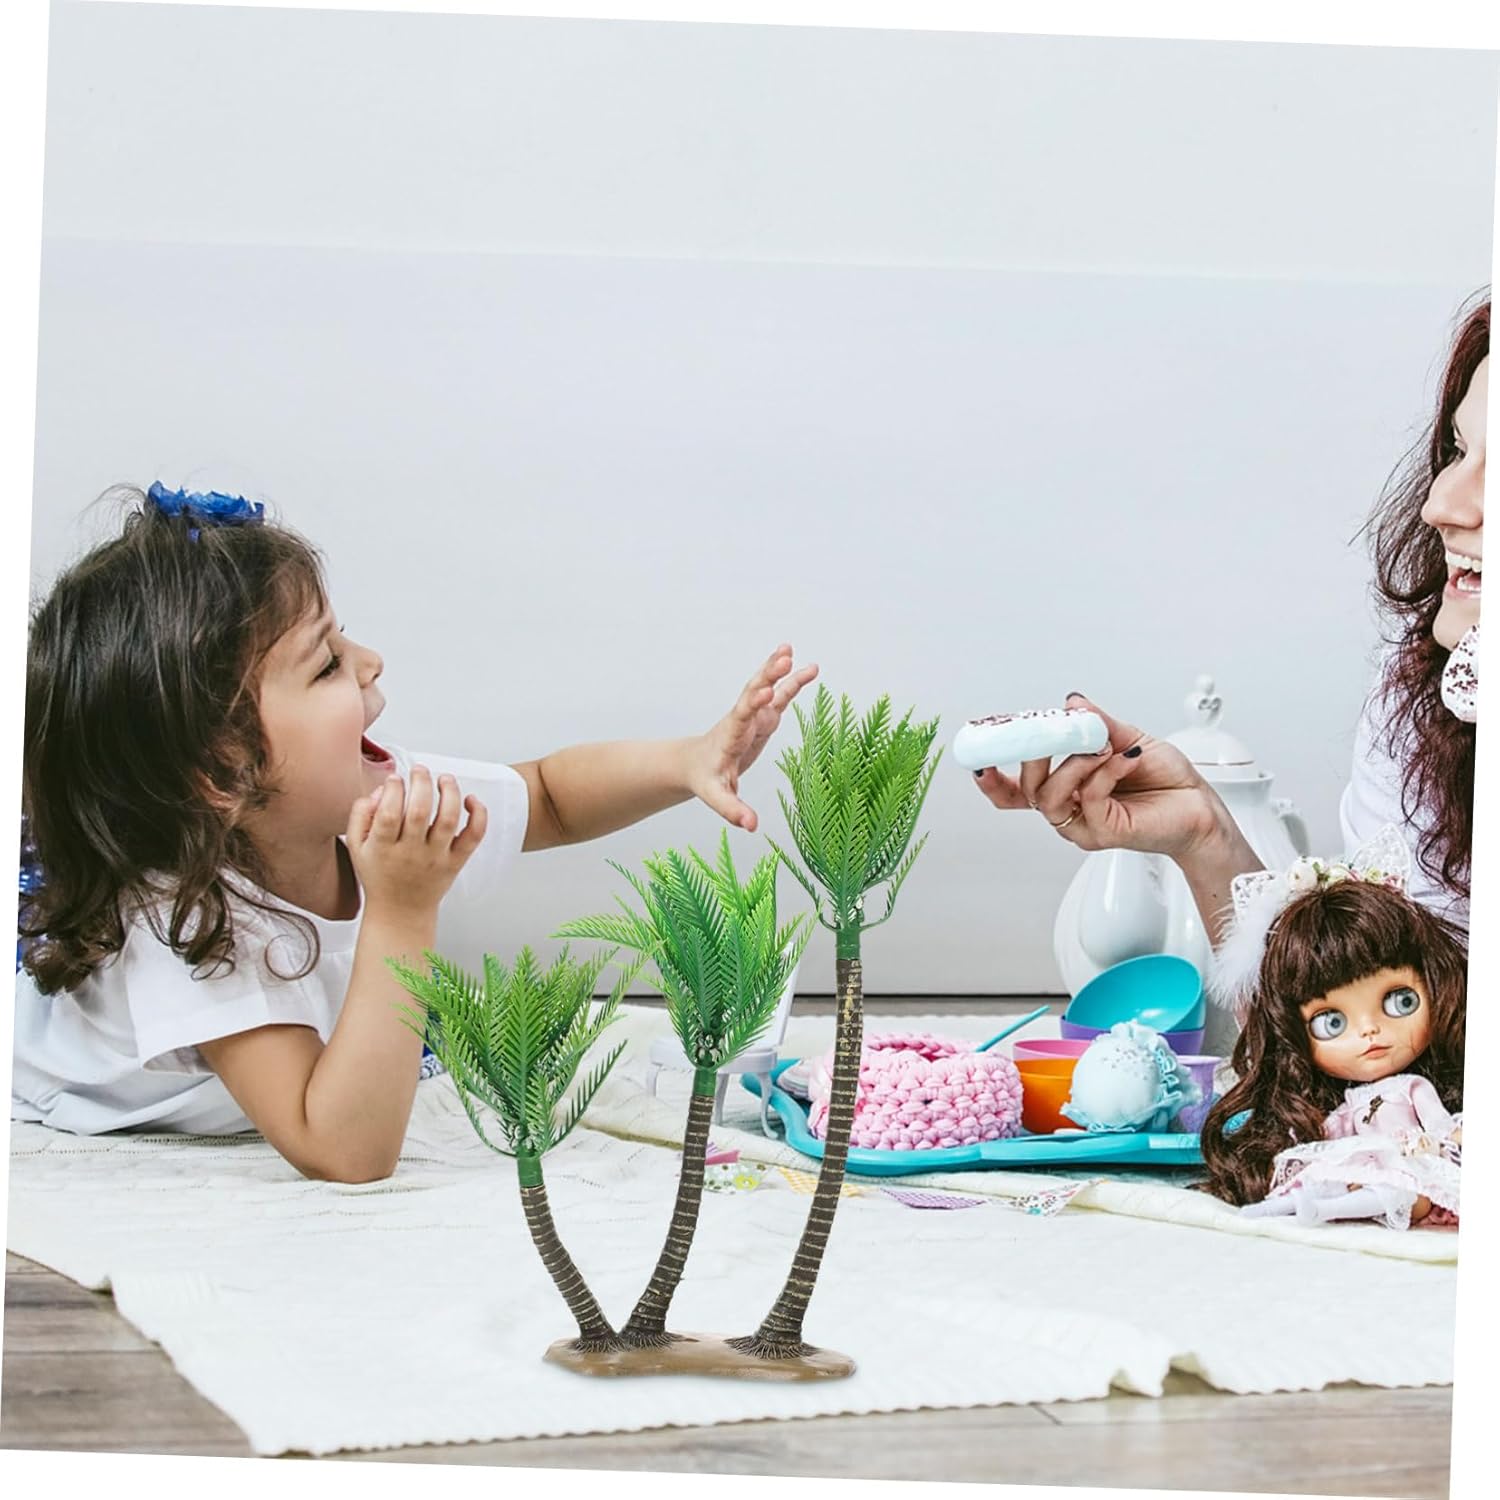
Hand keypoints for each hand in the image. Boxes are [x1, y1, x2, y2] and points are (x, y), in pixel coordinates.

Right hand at [345, 767, 487, 917]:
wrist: (400, 912)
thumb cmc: (379, 875)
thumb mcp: (356, 847)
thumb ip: (360, 815)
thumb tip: (380, 791)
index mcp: (382, 848)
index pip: (388, 813)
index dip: (392, 789)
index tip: (394, 779)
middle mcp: (410, 853)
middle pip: (419, 811)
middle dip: (420, 782)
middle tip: (419, 770)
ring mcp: (436, 858)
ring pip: (448, 819)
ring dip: (449, 792)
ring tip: (444, 779)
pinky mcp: (456, 862)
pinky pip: (473, 836)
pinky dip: (478, 814)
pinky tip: (470, 800)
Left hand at [685, 643, 818, 830]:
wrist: (695, 763)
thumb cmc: (705, 779)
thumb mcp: (716, 796)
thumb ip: (732, 809)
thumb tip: (751, 825)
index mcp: (730, 735)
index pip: (742, 715)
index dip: (753, 703)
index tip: (765, 691)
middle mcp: (742, 719)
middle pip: (754, 692)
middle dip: (767, 675)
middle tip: (784, 658)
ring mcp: (753, 715)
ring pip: (766, 687)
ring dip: (778, 669)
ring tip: (791, 650)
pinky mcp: (763, 717)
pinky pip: (779, 696)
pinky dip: (791, 681)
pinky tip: (808, 668)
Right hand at [971, 692, 1224, 858]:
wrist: (1199, 806)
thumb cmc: (1165, 779)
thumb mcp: (1127, 739)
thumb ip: (1097, 724)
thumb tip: (1072, 704)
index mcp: (1067, 789)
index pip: (1017, 791)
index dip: (993, 778)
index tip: (980, 755)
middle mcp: (1070, 810)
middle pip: (1029, 790)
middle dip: (1034, 756)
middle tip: (1051, 731)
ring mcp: (1084, 825)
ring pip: (1051, 798)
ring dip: (1073, 765)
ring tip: (1099, 747)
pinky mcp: (1104, 833)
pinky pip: (1088, 799)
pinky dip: (1103, 773)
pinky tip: (1121, 760)